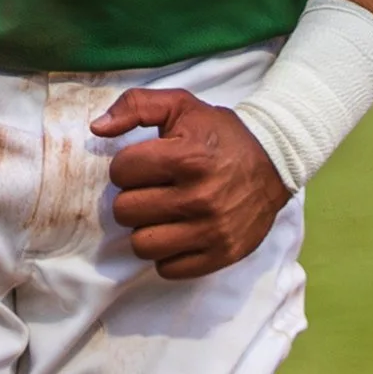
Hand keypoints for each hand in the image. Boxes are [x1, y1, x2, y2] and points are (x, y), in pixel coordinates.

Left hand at [90, 88, 289, 280]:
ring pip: (142, 245)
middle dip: (133, 197)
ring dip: (146, 228)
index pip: (121, 172)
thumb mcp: (180, 105)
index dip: (127, 165)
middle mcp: (199, 197)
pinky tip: (178, 232)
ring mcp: (211, 230)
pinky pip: (168, 269)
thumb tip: (97, 129)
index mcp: (186, 157)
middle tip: (153, 189)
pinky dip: (168, 253)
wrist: (275, 162)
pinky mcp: (222, 254)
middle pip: (126, 211)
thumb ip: (135, 106)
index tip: (144, 163)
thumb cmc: (220, 133)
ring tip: (162, 213)